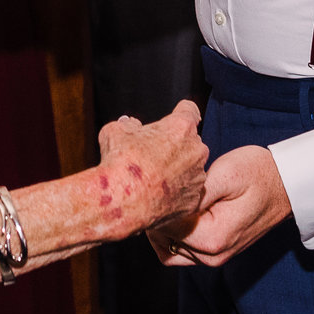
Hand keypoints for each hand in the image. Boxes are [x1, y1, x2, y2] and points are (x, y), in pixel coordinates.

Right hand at [97, 100, 206, 238]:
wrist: (122, 202)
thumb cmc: (120, 164)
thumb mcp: (116, 131)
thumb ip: (128, 125)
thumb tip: (130, 125)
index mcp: (181, 127)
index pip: (189, 110)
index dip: (180, 113)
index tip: (173, 120)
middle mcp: (196, 150)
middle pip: (190, 142)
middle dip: (174, 145)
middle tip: (152, 155)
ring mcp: (197, 177)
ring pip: (190, 168)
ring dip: (176, 170)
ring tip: (152, 179)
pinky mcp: (194, 200)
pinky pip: (187, 192)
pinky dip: (175, 193)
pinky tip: (156, 196)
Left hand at [166, 143, 289, 265]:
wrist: (286, 185)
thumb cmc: (258, 174)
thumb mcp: (226, 174)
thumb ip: (194, 193)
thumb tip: (166, 202)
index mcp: (212, 238)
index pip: (164, 227)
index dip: (156, 203)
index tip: (158, 181)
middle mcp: (211, 256)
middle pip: (162, 240)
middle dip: (157, 214)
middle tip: (159, 185)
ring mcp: (213, 257)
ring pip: (168, 247)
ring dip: (163, 225)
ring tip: (170, 195)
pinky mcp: (213, 252)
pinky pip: (180, 249)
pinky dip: (173, 232)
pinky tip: (178, 207)